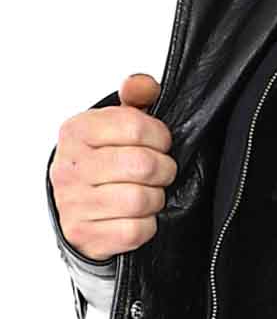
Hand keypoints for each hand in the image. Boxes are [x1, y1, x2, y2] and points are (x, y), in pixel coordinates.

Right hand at [50, 73, 174, 262]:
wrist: (78, 208)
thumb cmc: (103, 162)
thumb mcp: (116, 125)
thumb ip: (135, 98)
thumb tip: (142, 84)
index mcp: (77, 131)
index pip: (135, 125)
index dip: (161, 136)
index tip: (160, 143)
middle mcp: (70, 166)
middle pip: (143, 165)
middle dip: (163, 169)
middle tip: (160, 172)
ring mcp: (74, 202)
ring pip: (141, 199)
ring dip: (156, 198)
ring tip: (147, 193)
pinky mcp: (85, 234)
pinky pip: (136, 230)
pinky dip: (147, 225)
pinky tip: (137, 216)